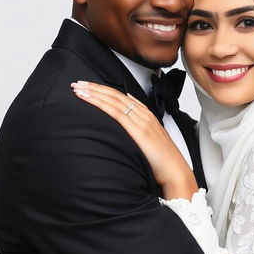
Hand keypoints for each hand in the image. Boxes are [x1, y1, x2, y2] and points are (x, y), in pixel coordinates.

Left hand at [71, 81, 197, 199]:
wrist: (175, 170)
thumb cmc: (164, 160)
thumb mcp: (152, 141)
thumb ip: (141, 130)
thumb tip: (130, 122)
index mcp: (147, 115)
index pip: (121, 97)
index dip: (104, 90)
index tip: (89, 87)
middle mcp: (143, 114)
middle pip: (115, 95)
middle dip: (95, 88)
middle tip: (78, 83)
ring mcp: (140, 121)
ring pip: (112, 100)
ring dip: (94, 93)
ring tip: (78, 88)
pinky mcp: (137, 130)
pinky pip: (115, 112)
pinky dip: (99, 103)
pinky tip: (88, 99)